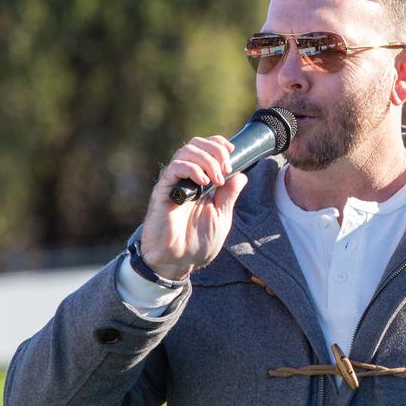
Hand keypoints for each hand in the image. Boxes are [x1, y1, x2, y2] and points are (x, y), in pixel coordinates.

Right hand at [139, 135, 247, 278]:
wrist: (178, 261)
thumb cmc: (198, 242)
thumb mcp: (221, 217)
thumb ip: (229, 196)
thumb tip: (241, 175)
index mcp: (202, 181)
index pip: (207, 149)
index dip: (219, 144)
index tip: (233, 152)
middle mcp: (187, 178)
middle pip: (196, 144)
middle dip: (215, 150)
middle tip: (226, 168)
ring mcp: (175, 183)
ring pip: (186, 151)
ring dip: (206, 160)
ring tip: (216, 179)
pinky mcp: (163, 191)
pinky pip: (174, 168)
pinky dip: (191, 169)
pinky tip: (202, 182)